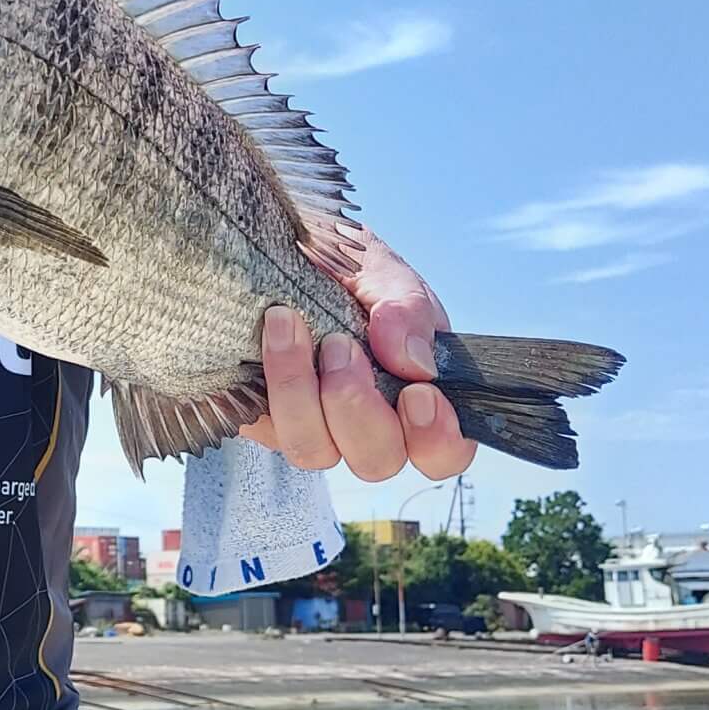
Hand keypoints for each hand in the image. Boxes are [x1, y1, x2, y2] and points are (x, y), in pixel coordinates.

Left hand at [241, 230, 477, 482]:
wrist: (289, 248)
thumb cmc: (352, 269)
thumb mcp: (387, 274)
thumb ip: (407, 311)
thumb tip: (413, 363)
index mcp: (416, 399)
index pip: (443, 454)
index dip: (436, 440)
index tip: (417, 393)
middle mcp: (368, 427)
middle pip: (376, 461)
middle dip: (356, 405)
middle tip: (340, 345)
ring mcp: (315, 428)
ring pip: (312, 450)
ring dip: (300, 392)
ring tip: (290, 324)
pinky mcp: (265, 418)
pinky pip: (265, 426)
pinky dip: (266, 380)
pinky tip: (268, 331)